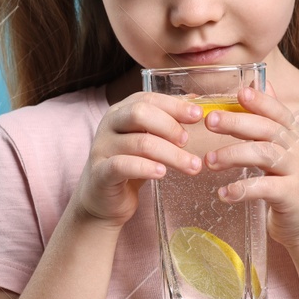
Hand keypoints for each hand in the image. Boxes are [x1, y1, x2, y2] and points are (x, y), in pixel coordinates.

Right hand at [70, 91, 204, 228]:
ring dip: (171, 154)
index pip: (148, 99)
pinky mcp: (100, 173)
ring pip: (139, 143)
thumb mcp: (148, 140)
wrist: (102, 200)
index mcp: (121, 111)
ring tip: (192, 166)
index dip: (174, 105)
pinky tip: (162, 173)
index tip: (198, 116)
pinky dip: (146, 168)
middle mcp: (109, 125)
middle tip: (187, 142)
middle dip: (170, 126)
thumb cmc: (130, 166)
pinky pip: (122, 165)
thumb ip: (166, 122)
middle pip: (140, 114)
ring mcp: (102, 148)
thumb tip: (195, 102)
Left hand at [201, 79, 298, 246]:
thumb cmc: (287, 180)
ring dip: (233, 155)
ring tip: (209, 161)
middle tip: (209, 121)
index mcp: (291, 133)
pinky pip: (265, 188)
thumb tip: (255, 84)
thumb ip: (268, 118)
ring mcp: (295, 171)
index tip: (239, 92)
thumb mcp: (280, 146)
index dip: (260, 100)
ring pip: (264, 154)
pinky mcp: (290, 195)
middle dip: (237, 122)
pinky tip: (224, 193)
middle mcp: (295, 149)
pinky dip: (242, 189)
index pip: (277, 110)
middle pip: (267, 129)